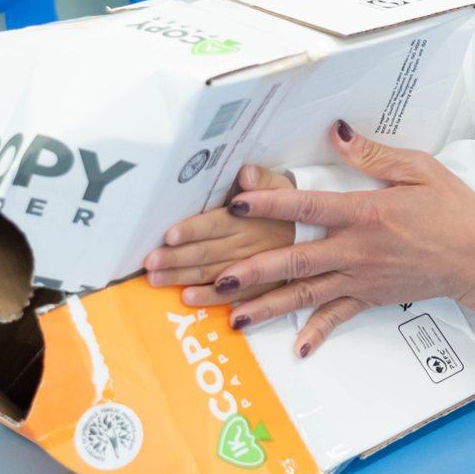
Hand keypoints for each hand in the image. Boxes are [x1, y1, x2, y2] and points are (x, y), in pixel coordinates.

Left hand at [143, 165, 294, 303]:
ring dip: (186, 279)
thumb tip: (245, 173)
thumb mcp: (284, 187)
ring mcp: (257, 271)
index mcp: (253, 220)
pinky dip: (211, 300)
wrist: (324, 236)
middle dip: (177, 259)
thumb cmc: (293, 208)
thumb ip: (263, 179)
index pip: (218, 224)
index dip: (194, 230)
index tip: (170, 235)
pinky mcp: (261, 288)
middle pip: (210, 253)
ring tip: (158, 280)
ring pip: (216, 277)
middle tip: (150, 263)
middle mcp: (253, 247)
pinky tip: (189, 298)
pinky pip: (235, 297)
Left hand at [216, 121, 474, 357]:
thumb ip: (372, 155)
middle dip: (253, 270)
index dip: (271, 204)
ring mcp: (363, 278)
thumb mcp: (418, 169)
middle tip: (215, 278)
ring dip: (269, 306)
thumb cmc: (452, 208)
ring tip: (233, 317)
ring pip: (307, 294)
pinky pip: (339, 317)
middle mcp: (358, 250)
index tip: (237, 202)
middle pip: (296, 260)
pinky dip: (317, 334)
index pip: (309, 207)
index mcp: (366, 213)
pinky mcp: (372, 297)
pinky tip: (295, 348)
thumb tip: (336, 133)